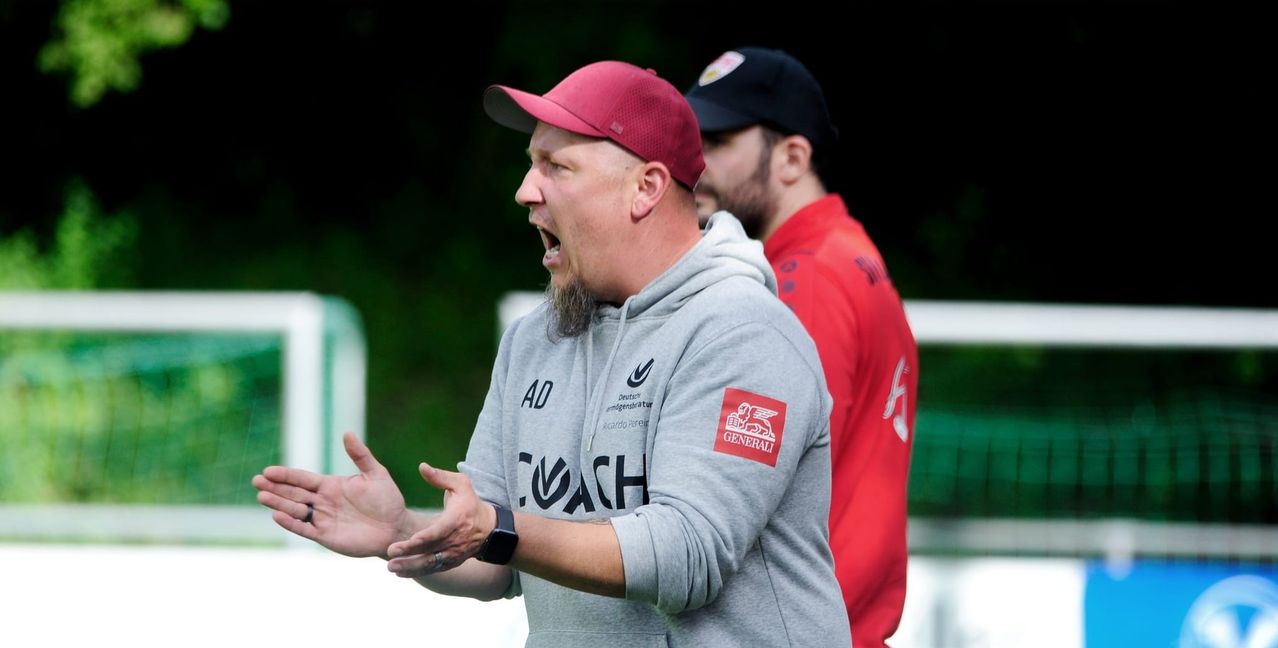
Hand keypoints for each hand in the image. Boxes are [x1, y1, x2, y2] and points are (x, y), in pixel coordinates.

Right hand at [252, 432, 410, 557]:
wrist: (396, 527)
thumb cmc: (387, 499)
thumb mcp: (376, 474)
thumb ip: (360, 455)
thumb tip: (347, 433)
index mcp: (331, 485)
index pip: (302, 479)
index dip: (285, 475)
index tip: (267, 471)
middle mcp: (322, 501)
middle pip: (293, 493)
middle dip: (275, 487)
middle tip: (255, 480)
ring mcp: (322, 519)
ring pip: (295, 510)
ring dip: (278, 503)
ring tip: (262, 496)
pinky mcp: (325, 536)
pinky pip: (304, 528)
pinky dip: (291, 523)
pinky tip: (277, 516)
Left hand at [385, 462, 493, 577]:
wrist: (489, 530)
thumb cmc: (471, 504)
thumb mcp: (461, 485)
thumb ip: (441, 477)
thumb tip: (422, 467)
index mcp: (456, 521)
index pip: (438, 532)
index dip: (424, 537)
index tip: (409, 540)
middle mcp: (454, 541)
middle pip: (430, 550)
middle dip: (410, 554)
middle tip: (390, 553)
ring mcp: (452, 555)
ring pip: (430, 564)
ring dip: (410, 567)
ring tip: (391, 568)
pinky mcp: (449, 563)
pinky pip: (432, 570)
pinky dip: (416, 573)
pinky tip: (399, 573)